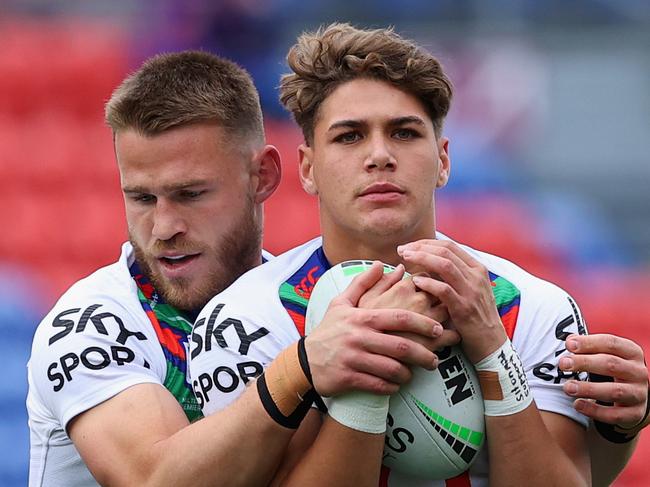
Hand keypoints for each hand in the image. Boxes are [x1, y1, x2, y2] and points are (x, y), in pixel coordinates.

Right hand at [305, 262, 456, 396]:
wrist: (305, 359)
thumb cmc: (329, 329)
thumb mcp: (341, 303)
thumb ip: (363, 283)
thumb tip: (381, 263)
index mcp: (363, 317)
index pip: (400, 318)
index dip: (423, 323)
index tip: (438, 330)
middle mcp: (360, 337)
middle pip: (402, 346)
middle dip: (424, 355)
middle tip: (435, 360)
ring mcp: (354, 358)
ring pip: (393, 368)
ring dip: (409, 373)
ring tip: (416, 373)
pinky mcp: (349, 378)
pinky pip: (379, 385)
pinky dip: (392, 387)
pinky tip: (397, 385)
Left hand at [397, 239, 506, 363]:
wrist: (491, 342)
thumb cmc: (474, 316)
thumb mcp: (468, 289)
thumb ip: (453, 274)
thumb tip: (428, 259)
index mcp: (476, 268)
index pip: (449, 246)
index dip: (426, 243)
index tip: (408, 246)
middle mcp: (476, 276)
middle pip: (445, 251)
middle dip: (420, 248)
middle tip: (401, 250)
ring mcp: (471, 291)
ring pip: (445, 265)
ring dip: (422, 259)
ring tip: (405, 259)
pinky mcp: (464, 308)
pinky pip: (444, 290)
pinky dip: (428, 283)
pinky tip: (415, 281)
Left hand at [559, 333, 648, 427]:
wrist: (631, 395)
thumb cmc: (611, 369)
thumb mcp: (604, 354)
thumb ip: (588, 347)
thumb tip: (569, 342)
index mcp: (632, 352)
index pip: (611, 343)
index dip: (589, 343)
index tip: (569, 345)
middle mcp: (638, 372)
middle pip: (611, 364)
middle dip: (584, 363)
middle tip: (563, 364)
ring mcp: (639, 393)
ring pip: (615, 391)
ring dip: (588, 389)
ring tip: (567, 387)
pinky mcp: (635, 413)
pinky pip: (615, 415)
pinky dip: (595, 411)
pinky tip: (577, 404)